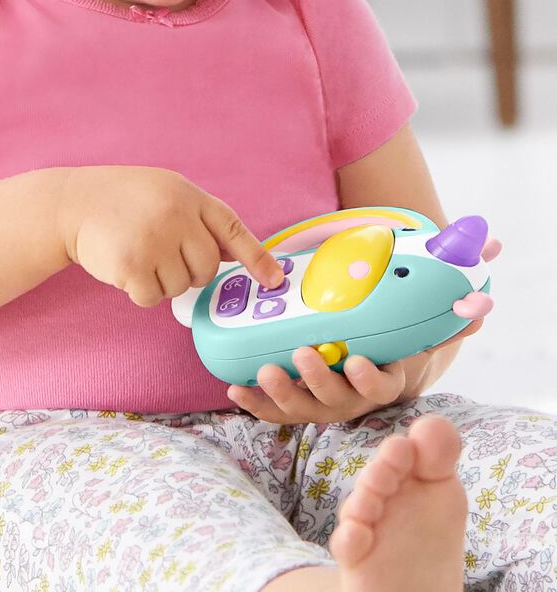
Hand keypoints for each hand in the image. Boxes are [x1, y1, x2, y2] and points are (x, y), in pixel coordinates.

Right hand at [57, 166, 283, 306]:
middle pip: (206, 269)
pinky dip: (140, 291)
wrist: (71, 202)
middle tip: (162, 254)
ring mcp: (155, 241)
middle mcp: (177, 216)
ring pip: (180, 287)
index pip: (233, 229)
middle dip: (188, 271)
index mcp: (189, 196)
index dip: (256, 258)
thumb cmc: (122, 198)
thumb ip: (199, 219)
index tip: (274, 281)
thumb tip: (232, 257)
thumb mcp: (166, 192)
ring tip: (138, 253)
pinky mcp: (133, 266)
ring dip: (161, 281)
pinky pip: (153, 299)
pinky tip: (125, 267)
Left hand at [227, 320, 482, 424]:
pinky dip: (254, 401)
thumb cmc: (392, 341)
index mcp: (382, 382)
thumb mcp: (418, 330)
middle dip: (317, 379)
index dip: (367, 377)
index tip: (358, 361)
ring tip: (263, 372)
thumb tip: (479, 306)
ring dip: (281, 393)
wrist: (372, 361)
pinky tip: (235, 387)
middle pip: (335, 399)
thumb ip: (445, 318)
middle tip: (302, 355)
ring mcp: (321, 404)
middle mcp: (351, 400)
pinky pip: (273, 408)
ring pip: (301, 408)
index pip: (378, 388)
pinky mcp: (294, 402)